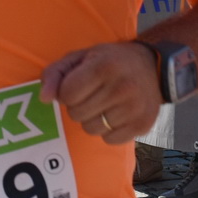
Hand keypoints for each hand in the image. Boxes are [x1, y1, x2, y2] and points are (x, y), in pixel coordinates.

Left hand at [40, 41, 162, 143]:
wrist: (153, 66)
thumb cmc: (111, 60)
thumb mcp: (81, 57)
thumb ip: (56, 73)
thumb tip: (44, 98)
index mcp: (104, 67)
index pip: (67, 94)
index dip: (67, 91)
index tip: (79, 84)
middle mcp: (122, 88)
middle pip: (76, 114)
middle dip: (78, 105)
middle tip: (93, 93)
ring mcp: (134, 108)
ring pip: (91, 129)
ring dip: (92, 119)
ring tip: (105, 104)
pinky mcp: (142, 125)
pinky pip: (109, 140)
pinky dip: (108, 131)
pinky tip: (116, 114)